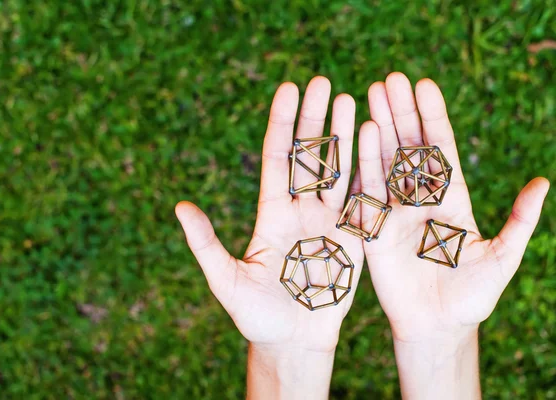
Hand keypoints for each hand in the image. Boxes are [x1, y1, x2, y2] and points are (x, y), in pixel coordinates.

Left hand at [175, 77, 363, 398]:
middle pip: (308, 155)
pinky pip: (362, 199)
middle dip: (313, 119)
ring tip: (349, 98)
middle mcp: (300, 210)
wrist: (293, 342)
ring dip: (344, 135)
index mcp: (272, 214)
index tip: (288, 89)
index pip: (277, 158)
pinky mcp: (352, 238)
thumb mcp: (228, 281)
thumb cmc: (257, 317)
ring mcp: (327, 222)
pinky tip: (375, 143)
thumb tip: (180, 207)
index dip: (282, 123)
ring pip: (338, 170)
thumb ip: (206, 244)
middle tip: (320, 81)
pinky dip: (369, 171)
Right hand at [359, 72, 548, 397]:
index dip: (433, 117)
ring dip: (379, 126)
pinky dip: (363, 161)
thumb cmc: (472, 296)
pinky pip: (367, 190)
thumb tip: (544, 184)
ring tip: (370, 93)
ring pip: (385, 160)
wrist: (435, 326)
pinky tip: (359, 132)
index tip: (423, 85)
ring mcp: (395, 211)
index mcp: (451, 200)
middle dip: (401, 112)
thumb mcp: (503, 257)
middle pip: (409, 146)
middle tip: (390, 78)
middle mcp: (420, 199)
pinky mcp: (374, 228)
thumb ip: (520, 221)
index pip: (441, 149)